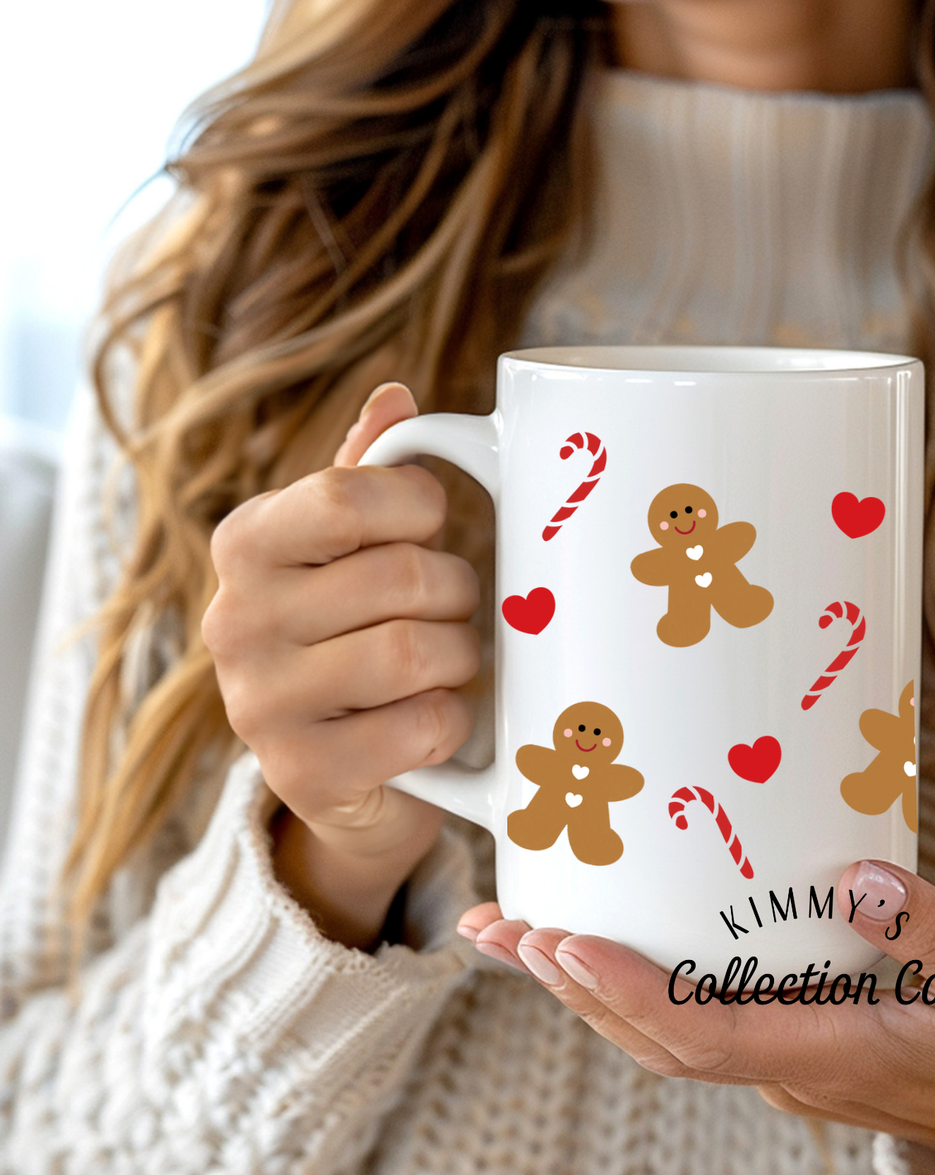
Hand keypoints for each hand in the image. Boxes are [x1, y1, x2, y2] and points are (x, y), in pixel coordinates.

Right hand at [202, 383, 481, 948]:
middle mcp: (234, 621)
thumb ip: (372, 477)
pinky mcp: (302, 777)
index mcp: (246, 544)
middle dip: (456, 593)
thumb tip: (398, 396)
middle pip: (399, 576)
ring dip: (460, 658)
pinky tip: (435, 724)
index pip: (347, 495)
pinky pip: (421, 728)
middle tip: (452, 611)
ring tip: (449, 665)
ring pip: (414, 652)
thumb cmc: (365, 638)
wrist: (353, 778)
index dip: (421, 507)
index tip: (433, 527)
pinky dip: (453, 724)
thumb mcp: (362, 551)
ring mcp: (259, 706)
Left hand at [457, 860, 934, 1174]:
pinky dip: (628, 987)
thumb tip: (860, 878)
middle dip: (572, 987)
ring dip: (582, 990)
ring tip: (514, 936)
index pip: (704, 1036)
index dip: (628, 994)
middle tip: (503, 929)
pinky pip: (688, 1020)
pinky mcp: (784, 1039)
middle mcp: (788, 1068)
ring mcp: (780, 1059)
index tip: (565, 944)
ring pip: (659, 1035)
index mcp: (833, 1057)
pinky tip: (595, 947)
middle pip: (654, 1040)